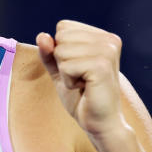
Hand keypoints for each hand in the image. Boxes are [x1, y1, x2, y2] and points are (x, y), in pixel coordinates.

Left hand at [36, 20, 126, 139]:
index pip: (63, 27)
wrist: (100, 124)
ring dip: (65, 73)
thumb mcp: (60, 71)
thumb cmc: (82, 98)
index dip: (61, 50)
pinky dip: (68, 82)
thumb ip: (49, 53)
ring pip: (61, 51)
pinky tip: (84, 89)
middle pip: (61, 37)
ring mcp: (107, 51)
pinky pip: (66, 66)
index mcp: (103, 37)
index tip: (79, 69)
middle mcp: (109, 40)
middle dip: (62, 61)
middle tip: (81, 78)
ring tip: (83, 84)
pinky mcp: (101, 66)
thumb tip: (41, 35)